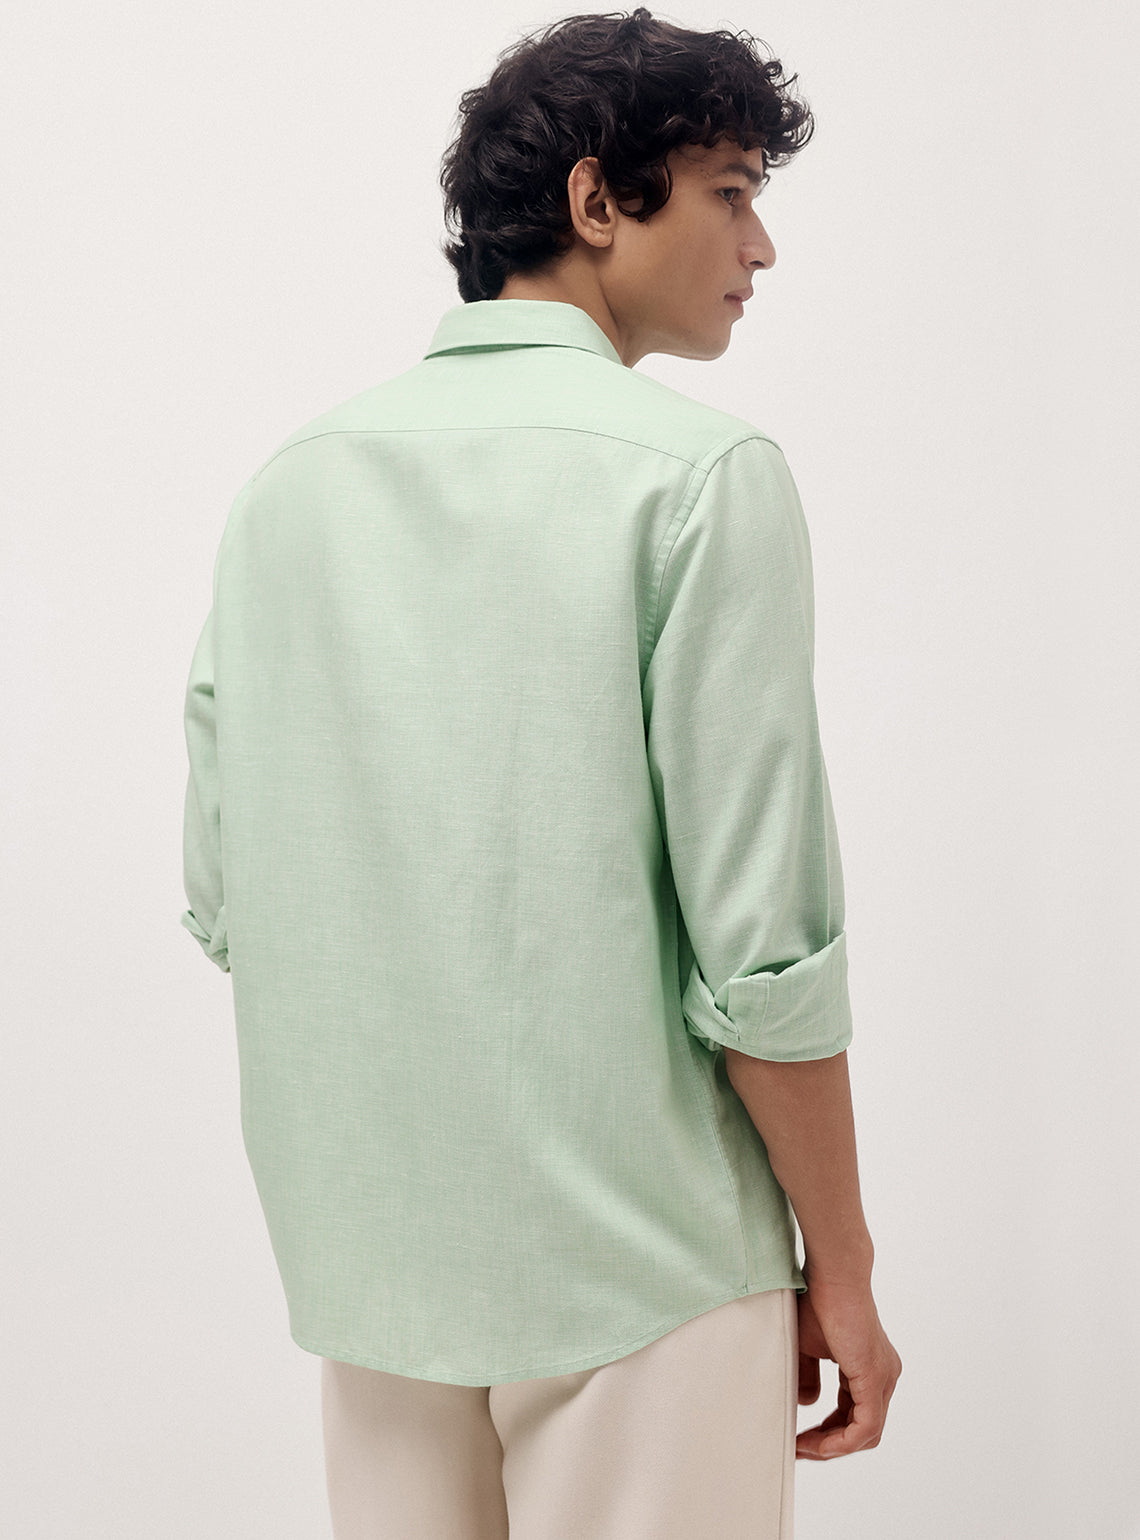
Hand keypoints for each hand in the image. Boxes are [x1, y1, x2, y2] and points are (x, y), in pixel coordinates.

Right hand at [795, 1269, 900, 1458]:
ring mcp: (884, 1377)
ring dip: (832, 1447)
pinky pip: (864, 1427)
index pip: (854, 1415)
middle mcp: (884, 1376)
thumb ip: (808, 1376)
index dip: (827, 1433)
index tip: (799, 1439)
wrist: (832, 1274)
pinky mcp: (875, 1377)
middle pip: (862, 1430)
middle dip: (828, 1444)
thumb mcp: (807, 1347)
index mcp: (870, 1368)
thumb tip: (807, 1404)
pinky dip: (840, 1441)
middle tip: (798, 1449)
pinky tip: (815, 1443)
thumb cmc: (818, 1301)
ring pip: (866, 1434)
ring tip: (801, 1447)